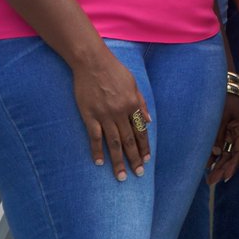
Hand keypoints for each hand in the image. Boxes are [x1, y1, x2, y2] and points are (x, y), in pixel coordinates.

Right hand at [71, 48, 151, 179]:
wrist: (92, 62)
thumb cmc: (114, 70)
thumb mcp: (133, 83)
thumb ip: (141, 102)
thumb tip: (149, 121)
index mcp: (132, 103)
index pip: (141, 130)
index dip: (144, 146)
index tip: (147, 159)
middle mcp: (120, 112)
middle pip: (129, 140)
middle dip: (135, 158)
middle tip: (138, 174)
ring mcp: (104, 115)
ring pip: (114, 143)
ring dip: (118, 161)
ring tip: (121, 176)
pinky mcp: (89, 115)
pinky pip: (94, 137)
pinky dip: (97, 151)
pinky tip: (100, 163)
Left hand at [206, 92, 238, 184]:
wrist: (224, 86)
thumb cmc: (224, 99)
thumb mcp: (220, 116)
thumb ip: (217, 135)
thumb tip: (214, 154)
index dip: (233, 165)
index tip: (225, 178)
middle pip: (233, 155)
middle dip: (223, 169)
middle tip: (211, 181)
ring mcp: (232, 133)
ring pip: (227, 153)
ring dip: (219, 165)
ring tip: (209, 178)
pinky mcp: (226, 132)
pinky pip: (222, 147)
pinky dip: (216, 156)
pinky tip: (209, 166)